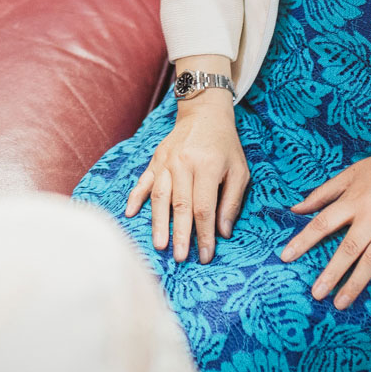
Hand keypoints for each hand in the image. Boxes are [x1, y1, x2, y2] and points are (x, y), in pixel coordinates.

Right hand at [125, 93, 248, 263]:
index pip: (204, 207)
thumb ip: (231, 201)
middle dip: (180, 235)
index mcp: (206, 166)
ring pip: (160, 197)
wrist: (204, 113)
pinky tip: (131, 214)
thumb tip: (223, 232)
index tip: (205, 255)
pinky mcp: (155, 160)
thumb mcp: (239, 170)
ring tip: (159, 245)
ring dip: (159, 223)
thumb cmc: (225, 145)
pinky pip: (143, 181)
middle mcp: (183, 164)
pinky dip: (136, 197)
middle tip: (180, 258)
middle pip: (180, 205)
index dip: (204, 234)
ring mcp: (166, 161)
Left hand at [280, 154, 370, 308]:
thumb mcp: (351, 174)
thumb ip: (323, 192)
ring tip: (341, 303)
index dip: (303, 240)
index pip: (323, 223)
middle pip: (348, 249)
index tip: (286, 257)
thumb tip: (296, 209)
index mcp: (354, 201)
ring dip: (356, 283)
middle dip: (331, 273)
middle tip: (316, 294)